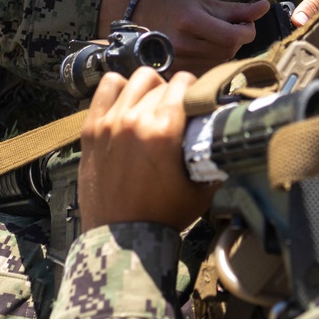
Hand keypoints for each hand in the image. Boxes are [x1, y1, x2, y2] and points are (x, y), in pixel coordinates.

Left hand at [79, 67, 215, 230]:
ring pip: (134, 79)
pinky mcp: (92, 129)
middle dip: (173, 92)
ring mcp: (111, 123)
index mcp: (165, 131)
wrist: (123, 239)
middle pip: (161, 83)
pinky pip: (105, 88)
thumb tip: (226, 140)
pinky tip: (126, 102)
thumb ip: (214, 159)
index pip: (184, 83)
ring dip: (148, 87)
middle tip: (176, 110)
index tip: (196, 100)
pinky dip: (118, 88)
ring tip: (151, 103)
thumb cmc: (164, 215)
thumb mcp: (202, 188)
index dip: (194, 89)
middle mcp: (136, 120)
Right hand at [99, 0, 268, 74]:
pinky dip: (211, 61)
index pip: (234, 36)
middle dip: (235, 39)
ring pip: (219, 62)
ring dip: (224, 51)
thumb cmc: (174, 4)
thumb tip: (265, 7)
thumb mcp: (204, 2)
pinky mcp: (174, 71)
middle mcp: (183, 44)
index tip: (245, 23)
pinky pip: (206, 71)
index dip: (247, 30)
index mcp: (191, 22)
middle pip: (228, 50)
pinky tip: (202, 49)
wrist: (139, 14)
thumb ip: (237, 9)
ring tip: (211, 37)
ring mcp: (177, 60)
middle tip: (227, 28)